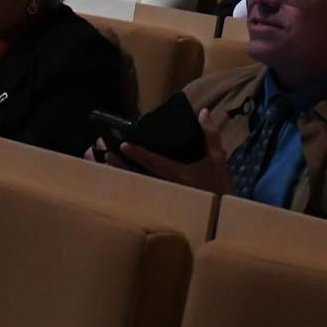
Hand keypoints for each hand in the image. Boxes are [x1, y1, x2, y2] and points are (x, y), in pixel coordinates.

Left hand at [115, 107, 229, 193]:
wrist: (219, 214)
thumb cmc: (218, 185)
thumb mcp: (217, 159)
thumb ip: (210, 135)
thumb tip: (203, 112)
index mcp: (178, 175)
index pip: (155, 162)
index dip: (139, 154)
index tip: (124, 145)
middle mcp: (167, 186)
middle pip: (139, 175)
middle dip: (122, 165)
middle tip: (106, 153)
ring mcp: (162, 195)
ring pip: (136, 183)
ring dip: (121, 173)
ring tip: (106, 161)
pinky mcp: (161, 201)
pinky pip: (140, 191)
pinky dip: (126, 183)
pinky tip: (116, 176)